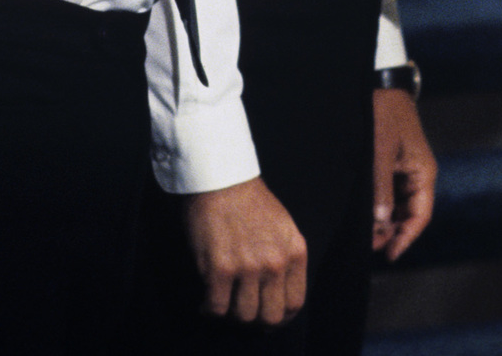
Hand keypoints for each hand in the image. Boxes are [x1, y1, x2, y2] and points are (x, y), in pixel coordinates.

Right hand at [183, 176, 306, 324]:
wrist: (223, 180)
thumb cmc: (251, 202)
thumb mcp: (284, 227)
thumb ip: (285, 258)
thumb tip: (278, 292)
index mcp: (295, 252)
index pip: (295, 303)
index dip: (280, 317)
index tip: (267, 318)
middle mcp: (275, 263)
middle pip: (270, 317)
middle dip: (256, 321)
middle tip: (243, 313)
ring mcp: (247, 268)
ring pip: (243, 317)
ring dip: (231, 315)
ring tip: (224, 304)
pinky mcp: (219, 269)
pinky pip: (216, 308)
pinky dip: (209, 310)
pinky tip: (206, 300)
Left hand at [371, 87, 435, 260]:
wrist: (381, 87)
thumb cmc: (384, 115)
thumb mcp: (381, 152)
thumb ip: (381, 187)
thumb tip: (380, 219)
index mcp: (423, 173)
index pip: (421, 215)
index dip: (406, 237)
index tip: (390, 254)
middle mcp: (418, 175)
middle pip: (411, 214)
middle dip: (393, 232)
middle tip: (370, 247)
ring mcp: (407, 171)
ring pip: (400, 206)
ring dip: (386, 221)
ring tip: (365, 235)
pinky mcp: (395, 165)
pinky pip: (391, 194)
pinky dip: (381, 206)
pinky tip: (366, 215)